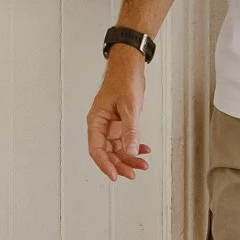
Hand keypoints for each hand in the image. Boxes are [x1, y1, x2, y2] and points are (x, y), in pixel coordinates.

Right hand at [87, 50, 151, 180]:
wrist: (129, 65)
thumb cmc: (123, 79)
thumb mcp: (129, 107)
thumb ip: (130, 131)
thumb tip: (131, 150)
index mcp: (96, 120)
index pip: (96, 149)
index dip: (105, 164)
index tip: (114, 175)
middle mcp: (101, 125)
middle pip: (107, 152)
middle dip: (120, 164)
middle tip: (132, 173)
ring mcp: (111, 125)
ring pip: (117, 149)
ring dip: (129, 157)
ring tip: (142, 164)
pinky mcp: (120, 123)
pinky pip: (125, 140)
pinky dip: (134, 147)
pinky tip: (143, 150)